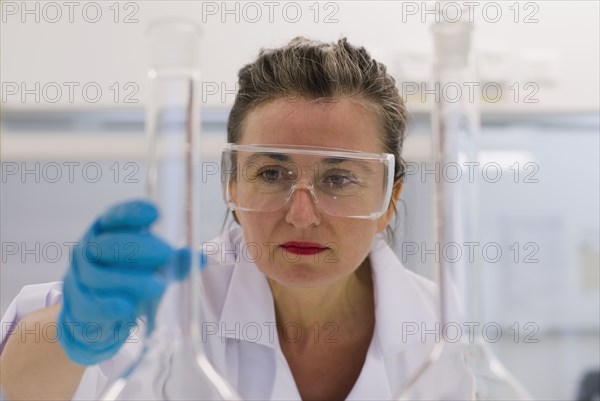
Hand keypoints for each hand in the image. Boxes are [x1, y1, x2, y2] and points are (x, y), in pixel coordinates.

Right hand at [57, 200, 187, 364]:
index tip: (156, 213)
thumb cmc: (128, 283)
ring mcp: (78, 277)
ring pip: (97, 275)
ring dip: (129, 280)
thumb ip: (173, 264)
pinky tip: (128, 309)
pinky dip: (108, 307)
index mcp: (106, 232)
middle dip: (137, 247)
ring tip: (158, 285)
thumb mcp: (153, 269)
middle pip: (105, 244)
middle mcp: (89, 250)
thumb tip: (199, 258)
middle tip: (167, 253)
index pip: (115, 216)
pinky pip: (88, 305)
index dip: (133, 213)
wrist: (98, 319)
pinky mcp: (75, 306)